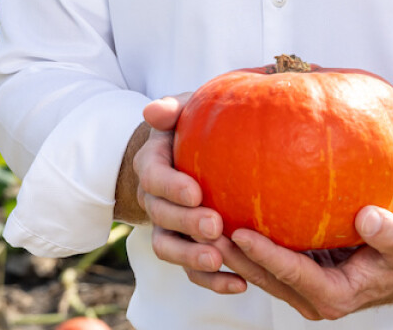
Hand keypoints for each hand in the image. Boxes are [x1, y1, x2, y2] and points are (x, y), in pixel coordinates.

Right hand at [133, 95, 235, 287]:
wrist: (196, 153)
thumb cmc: (195, 126)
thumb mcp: (186, 109)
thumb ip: (172, 107)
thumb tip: (154, 110)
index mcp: (153, 163)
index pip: (153, 176)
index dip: (171, 186)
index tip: (195, 192)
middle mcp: (154, 198)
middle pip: (161, 216)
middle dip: (185, 223)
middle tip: (214, 226)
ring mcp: (167, 226)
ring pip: (169, 248)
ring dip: (191, 257)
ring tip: (218, 259)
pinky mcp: (185, 247)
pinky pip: (192, 270)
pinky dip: (212, 281)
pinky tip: (239, 284)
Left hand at [207, 206, 392, 319]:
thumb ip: (390, 233)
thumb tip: (367, 216)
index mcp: (335, 296)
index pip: (292, 274)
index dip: (266, 255)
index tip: (241, 231)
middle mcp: (312, 298)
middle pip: (264, 277)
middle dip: (233, 255)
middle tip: (204, 226)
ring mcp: (301, 288)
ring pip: (257, 272)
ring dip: (229, 249)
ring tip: (200, 219)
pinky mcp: (295, 273)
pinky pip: (265, 259)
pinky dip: (244, 240)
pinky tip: (225, 209)